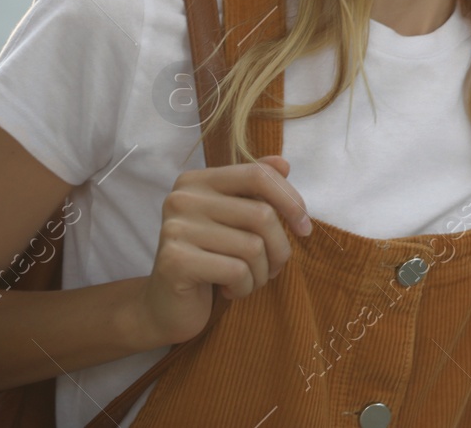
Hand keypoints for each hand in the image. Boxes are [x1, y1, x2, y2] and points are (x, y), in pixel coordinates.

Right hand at [133, 155, 311, 346]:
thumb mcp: (236, 221)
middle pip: (261, 214)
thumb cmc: (211, 259)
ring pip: (253, 246)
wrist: (166, 307)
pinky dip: (244, 287)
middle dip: (279, 249)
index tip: (304, 228)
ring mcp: (175, 228)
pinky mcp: (175, 261)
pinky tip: (229, 291)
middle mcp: (182, 198)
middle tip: (272, 268)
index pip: (259, 175)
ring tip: (247, 280)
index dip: (291, 200)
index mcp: (197, 180)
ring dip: (261, 273)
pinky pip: (237, 271)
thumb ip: (256, 190)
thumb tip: (283, 163)